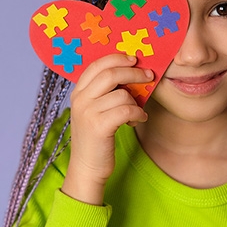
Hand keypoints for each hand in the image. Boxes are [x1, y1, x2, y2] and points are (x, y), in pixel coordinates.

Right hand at [62, 54, 151, 204]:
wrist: (87, 167)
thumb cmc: (96, 138)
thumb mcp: (94, 110)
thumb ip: (105, 92)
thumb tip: (131, 72)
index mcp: (78, 92)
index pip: (97, 64)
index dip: (117, 58)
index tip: (134, 60)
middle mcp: (80, 99)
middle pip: (110, 74)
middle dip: (134, 72)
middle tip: (148, 75)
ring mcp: (87, 113)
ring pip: (122, 94)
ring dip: (136, 101)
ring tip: (137, 111)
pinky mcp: (99, 127)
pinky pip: (126, 110)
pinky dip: (138, 113)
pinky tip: (139, 119)